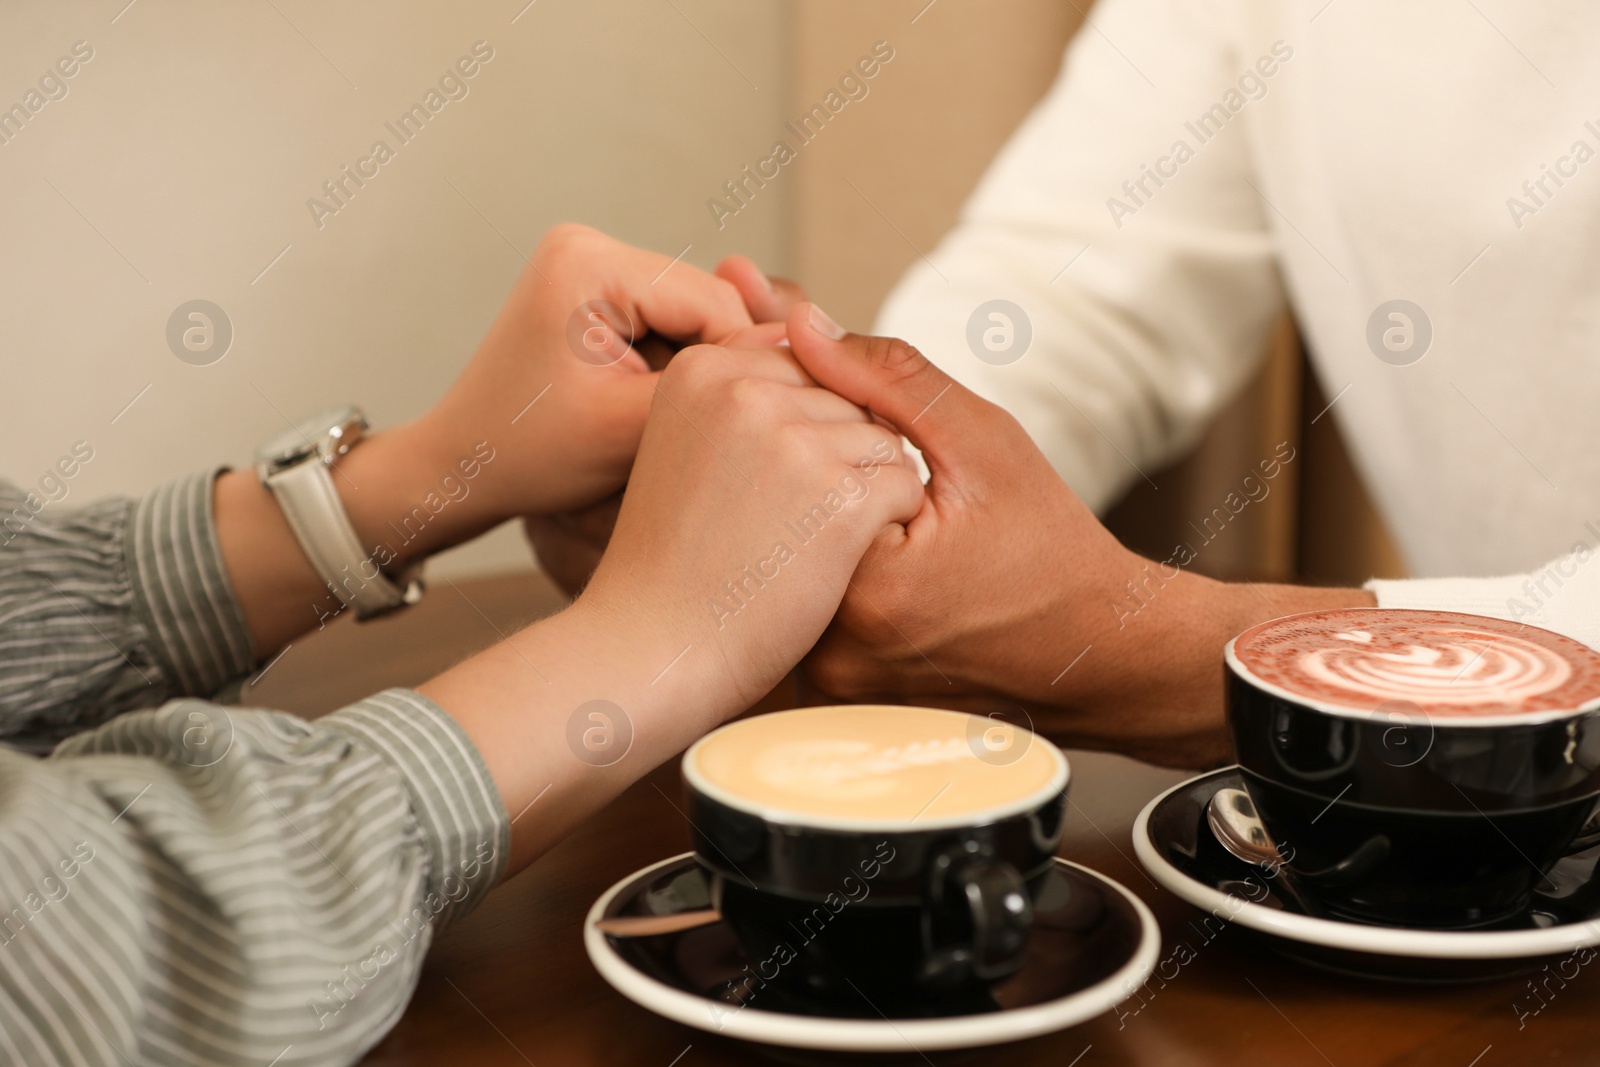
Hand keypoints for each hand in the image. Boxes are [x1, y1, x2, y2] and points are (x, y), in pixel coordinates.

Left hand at [417, 223, 755, 523]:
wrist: (461, 465)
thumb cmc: (531, 458)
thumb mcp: (632, 431)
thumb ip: (713, 385)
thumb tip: (796, 345)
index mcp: (589, 263)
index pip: (714, 305)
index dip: (747, 368)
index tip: (765, 428)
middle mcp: (587, 243)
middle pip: (706, 303)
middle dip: (720, 368)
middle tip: (726, 432)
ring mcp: (588, 260)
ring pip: (693, 315)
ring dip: (700, 370)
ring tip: (686, 426)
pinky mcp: (593, 287)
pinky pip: (666, 322)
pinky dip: (674, 367)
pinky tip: (661, 410)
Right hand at [578, 334, 924, 712]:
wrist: (654, 646)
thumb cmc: (675, 556)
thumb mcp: (687, 442)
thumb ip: (741, 386)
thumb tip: (808, 323)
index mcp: (703, 367)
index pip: (804, 363)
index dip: (803, 429)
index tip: (763, 483)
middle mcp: (747, 389)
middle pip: (847, 398)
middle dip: (837, 457)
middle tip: (777, 521)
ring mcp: (794, 441)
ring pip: (883, 440)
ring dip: (865, 493)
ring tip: (801, 542)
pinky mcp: (838, 496)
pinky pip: (904, 485)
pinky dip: (888, 526)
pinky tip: (833, 559)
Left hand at [784, 307, 1368, 766]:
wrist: (1094, 651)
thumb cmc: (1050, 546)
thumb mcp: (983, 442)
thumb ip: (888, 377)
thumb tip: (799, 321)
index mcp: (866, 585)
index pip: (788, 471)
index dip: (817, 429)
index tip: (873, 434)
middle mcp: (833, 647)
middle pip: (777, 525)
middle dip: (811, 477)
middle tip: (901, 493)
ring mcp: (829, 679)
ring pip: (786, 566)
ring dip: (812, 525)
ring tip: (903, 529)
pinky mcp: (834, 693)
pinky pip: (806, 609)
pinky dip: (826, 572)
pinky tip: (887, 564)